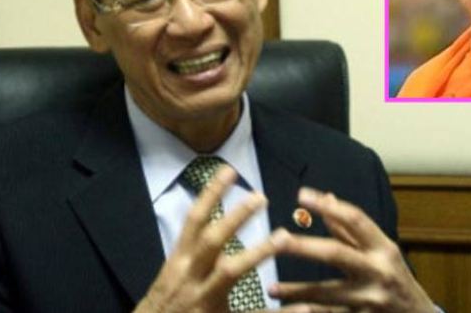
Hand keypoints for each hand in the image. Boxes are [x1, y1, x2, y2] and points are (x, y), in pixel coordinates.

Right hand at [134, 165, 286, 312]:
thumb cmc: (165, 306)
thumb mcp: (173, 276)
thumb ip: (195, 253)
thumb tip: (217, 224)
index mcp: (179, 262)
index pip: (194, 221)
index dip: (210, 194)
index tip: (229, 170)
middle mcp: (189, 277)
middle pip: (211, 241)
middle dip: (235, 217)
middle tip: (260, 197)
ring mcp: (203, 300)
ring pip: (230, 273)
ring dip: (257, 252)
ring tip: (283, 236)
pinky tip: (305, 309)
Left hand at [267, 188, 435, 312]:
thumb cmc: (395, 277)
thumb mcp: (382, 250)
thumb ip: (351, 228)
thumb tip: (326, 197)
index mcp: (383, 248)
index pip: (355, 220)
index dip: (328, 206)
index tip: (302, 195)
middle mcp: (377, 272)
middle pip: (336, 254)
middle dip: (304, 247)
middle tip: (277, 239)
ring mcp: (369, 299)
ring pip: (327, 294)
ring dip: (297, 291)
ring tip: (271, 289)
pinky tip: (287, 312)